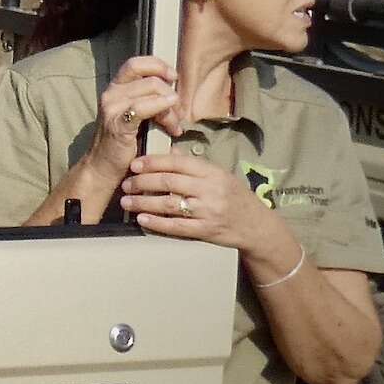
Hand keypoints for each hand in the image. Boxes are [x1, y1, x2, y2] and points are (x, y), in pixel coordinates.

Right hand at [75, 57, 178, 192]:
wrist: (103, 168)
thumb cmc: (124, 142)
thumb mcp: (136, 114)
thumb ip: (150, 98)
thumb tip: (175, 89)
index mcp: (115, 89)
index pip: (137, 63)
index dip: (158, 66)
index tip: (173, 78)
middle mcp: (111, 94)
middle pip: (151, 80)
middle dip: (170, 95)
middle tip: (177, 115)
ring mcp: (112, 108)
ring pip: (152, 91)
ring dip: (170, 109)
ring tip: (173, 126)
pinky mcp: (117, 123)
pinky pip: (143, 108)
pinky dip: (161, 111)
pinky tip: (172, 124)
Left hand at [120, 151, 284, 259]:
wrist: (256, 225)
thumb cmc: (234, 197)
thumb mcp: (219, 176)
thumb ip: (194, 166)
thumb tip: (169, 152)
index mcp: (214, 173)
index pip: (179, 163)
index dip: (154, 162)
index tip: (135, 164)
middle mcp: (211, 190)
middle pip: (170, 183)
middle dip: (143, 182)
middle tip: (126, 183)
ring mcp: (208, 211)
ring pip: (169, 205)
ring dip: (143, 203)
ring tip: (126, 201)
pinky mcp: (206, 230)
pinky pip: (176, 227)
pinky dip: (157, 223)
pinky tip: (141, 219)